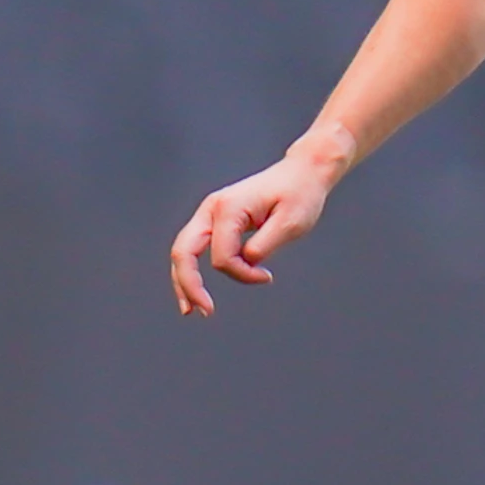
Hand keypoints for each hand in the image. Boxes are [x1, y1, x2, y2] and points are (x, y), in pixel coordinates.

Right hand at [169, 146, 340, 315]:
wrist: (301, 173)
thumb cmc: (299, 194)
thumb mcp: (291, 223)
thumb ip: (264, 245)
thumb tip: (246, 262)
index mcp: (229, 208)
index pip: (222, 256)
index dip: (242, 274)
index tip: (268, 277)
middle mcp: (211, 208)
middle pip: (184, 252)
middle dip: (189, 285)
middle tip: (202, 311)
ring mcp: (209, 213)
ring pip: (183, 251)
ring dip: (184, 281)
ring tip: (189, 309)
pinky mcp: (215, 220)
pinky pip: (194, 248)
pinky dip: (191, 270)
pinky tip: (194, 289)